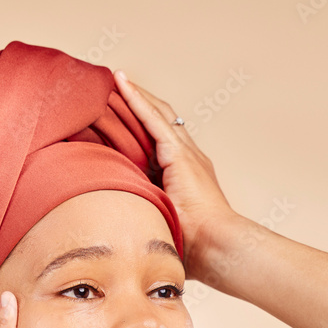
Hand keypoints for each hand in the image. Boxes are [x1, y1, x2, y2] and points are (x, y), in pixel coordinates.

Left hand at [113, 69, 239, 282]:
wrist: (217, 248)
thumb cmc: (194, 249)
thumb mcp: (161, 227)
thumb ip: (146, 220)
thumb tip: (119, 235)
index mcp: (182, 176)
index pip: (155, 143)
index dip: (137, 126)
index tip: (117, 115)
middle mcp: (187, 159)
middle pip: (156, 121)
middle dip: (135, 103)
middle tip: (110, 87)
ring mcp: (186, 155)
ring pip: (154, 115)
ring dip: (133, 95)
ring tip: (110, 78)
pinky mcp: (180, 155)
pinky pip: (154, 120)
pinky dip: (137, 100)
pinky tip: (120, 83)